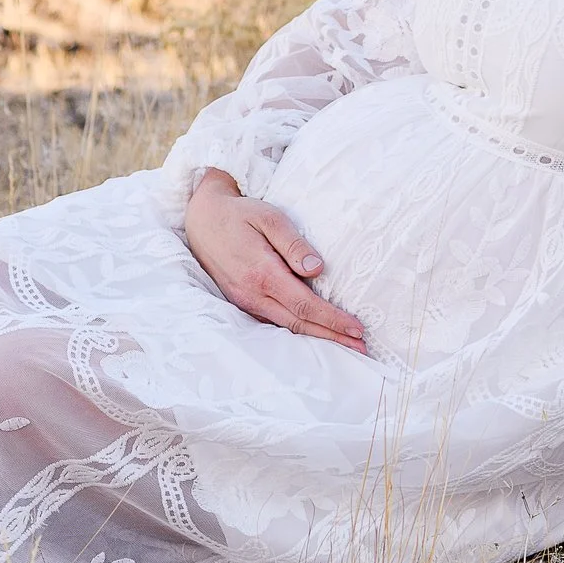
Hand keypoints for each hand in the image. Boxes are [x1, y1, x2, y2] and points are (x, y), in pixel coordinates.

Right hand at [183, 170, 367, 354]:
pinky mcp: (241, 301)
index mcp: (262, 273)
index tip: (357, 329)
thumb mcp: (269, 217)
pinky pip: (272, 322)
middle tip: (361, 348)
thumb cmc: (240, 214)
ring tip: (343, 345)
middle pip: (298, 323)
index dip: (332, 319)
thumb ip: (293, 243)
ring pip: (285, 326)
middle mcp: (252, 293)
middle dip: (331, 337)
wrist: (202, 219)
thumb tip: (317, 269)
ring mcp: (244, 301)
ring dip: (316, 337)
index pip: (305, 305)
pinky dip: (296, 329)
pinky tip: (313, 332)